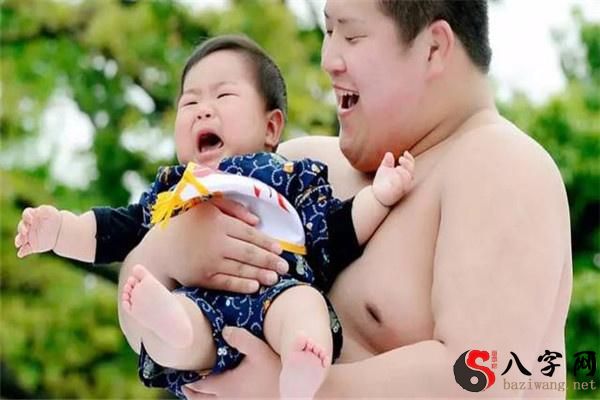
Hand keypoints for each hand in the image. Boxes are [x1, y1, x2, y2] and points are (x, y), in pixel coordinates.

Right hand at [14, 205, 61, 257]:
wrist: (58, 230)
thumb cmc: (53, 217)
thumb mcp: (51, 212)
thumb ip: (45, 210)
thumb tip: (39, 211)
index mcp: (31, 216)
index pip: (26, 215)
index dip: (27, 216)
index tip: (32, 219)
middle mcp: (27, 226)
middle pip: (21, 227)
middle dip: (22, 229)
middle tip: (25, 232)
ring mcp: (28, 236)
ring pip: (20, 239)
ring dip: (19, 240)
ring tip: (20, 243)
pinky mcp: (31, 246)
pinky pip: (25, 249)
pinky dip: (22, 252)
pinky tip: (21, 254)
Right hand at [132, 200, 288, 293]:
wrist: (161, 248)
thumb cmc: (188, 223)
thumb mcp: (207, 205)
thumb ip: (233, 208)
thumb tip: (257, 221)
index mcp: (218, 223)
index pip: (249, 234)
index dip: (267, 242)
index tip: (280, 249)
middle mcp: (215, 243)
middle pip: (249, 253)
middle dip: (269, 260)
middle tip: (285, 267)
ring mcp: (208, 262)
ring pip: (240, 269)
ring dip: (260, 274)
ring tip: (275, 277)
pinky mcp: (202, 278)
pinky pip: (226, 283)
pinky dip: (242, 285)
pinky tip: (255, 286)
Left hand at [182, 327, 280, 397]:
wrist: (295, 389)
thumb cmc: (276, 370)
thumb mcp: (259, 349)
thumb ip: (240, 338)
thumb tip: (223, 330)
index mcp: (225, 386)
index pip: (196, 384)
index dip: (186, 377)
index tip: (179, 368)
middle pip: (198, 399)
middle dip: (189, 390)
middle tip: (183, 380)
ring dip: (201, 397)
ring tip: (197, 388)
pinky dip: (214, 399)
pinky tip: (220, 391)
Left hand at [372, 151, 414, 206]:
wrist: (375, 195)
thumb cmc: (382, 182)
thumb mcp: (384, 169)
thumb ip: (387, 162)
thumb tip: (389, 153)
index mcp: (404, 175)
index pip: (411, 166)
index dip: (410, 159)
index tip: (405, 152)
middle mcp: (405, 182)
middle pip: (411, 172)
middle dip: (407, 164)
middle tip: (400, 159)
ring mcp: (401, 188)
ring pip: (407, 180)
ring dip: (404, 172)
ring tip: (396, 168)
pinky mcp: (396, 194)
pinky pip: (399, 187)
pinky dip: (397, 180)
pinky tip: (393, 175)